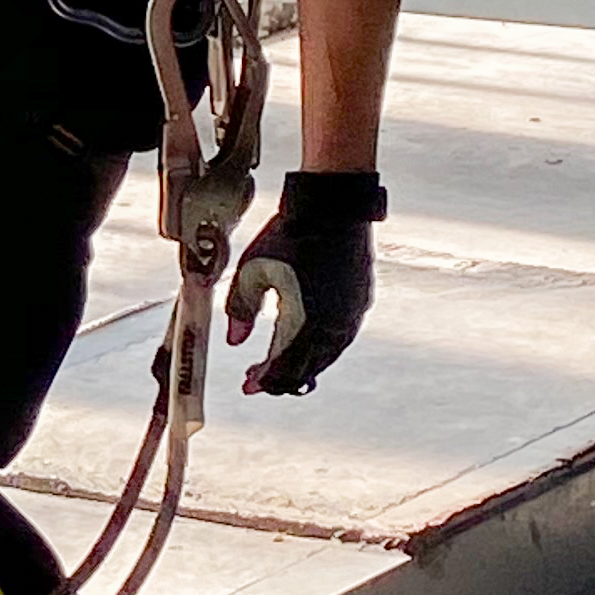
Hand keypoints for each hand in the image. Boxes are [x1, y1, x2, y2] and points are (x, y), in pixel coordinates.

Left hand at [223, 171, 383, 396]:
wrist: (334, 209)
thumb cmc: (290, 236)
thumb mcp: (253, 271)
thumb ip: (241, 308)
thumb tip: (234, 340)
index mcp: (305, 322)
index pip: (283, 368)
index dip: (263, 381)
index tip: (247, 385)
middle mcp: (333, 327)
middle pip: (305, 369)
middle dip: (279, 378)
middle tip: (256, 378)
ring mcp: (351, 317)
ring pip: (325, 357)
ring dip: (300, 364)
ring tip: (277, 363)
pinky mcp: (360, 304)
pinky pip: (339, 340)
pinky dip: (318, 349)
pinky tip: (304, 342)